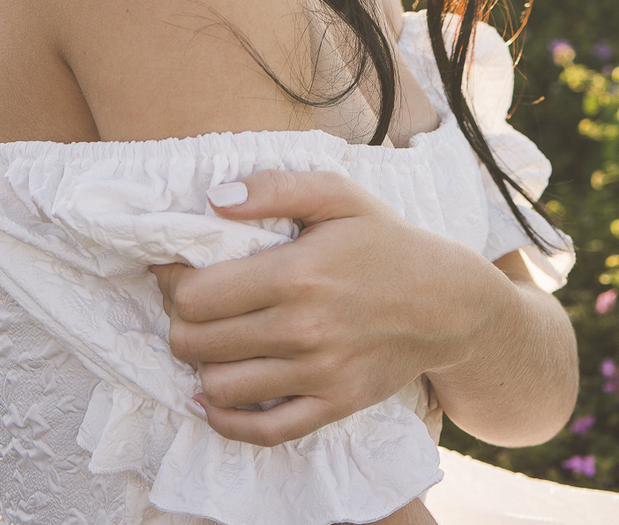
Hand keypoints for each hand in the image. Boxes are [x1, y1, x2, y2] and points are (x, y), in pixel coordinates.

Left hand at [151, 167, 494, 446]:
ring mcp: (319, 375)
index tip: (173, 269)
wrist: (447, 302)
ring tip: (209, 339)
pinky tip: (212, 397)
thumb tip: (214, 198)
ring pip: (220, 387)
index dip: (171, 281)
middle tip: (188, 303)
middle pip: (197, 343)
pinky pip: (262, 431)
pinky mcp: (333, 406)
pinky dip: (225, 420)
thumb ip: (274, 187)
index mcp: (298, 273)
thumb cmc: (385, 241)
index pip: (197, 295)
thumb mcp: (337, 195)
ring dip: (200, 365)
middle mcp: (305, 329)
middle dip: (178, 321)